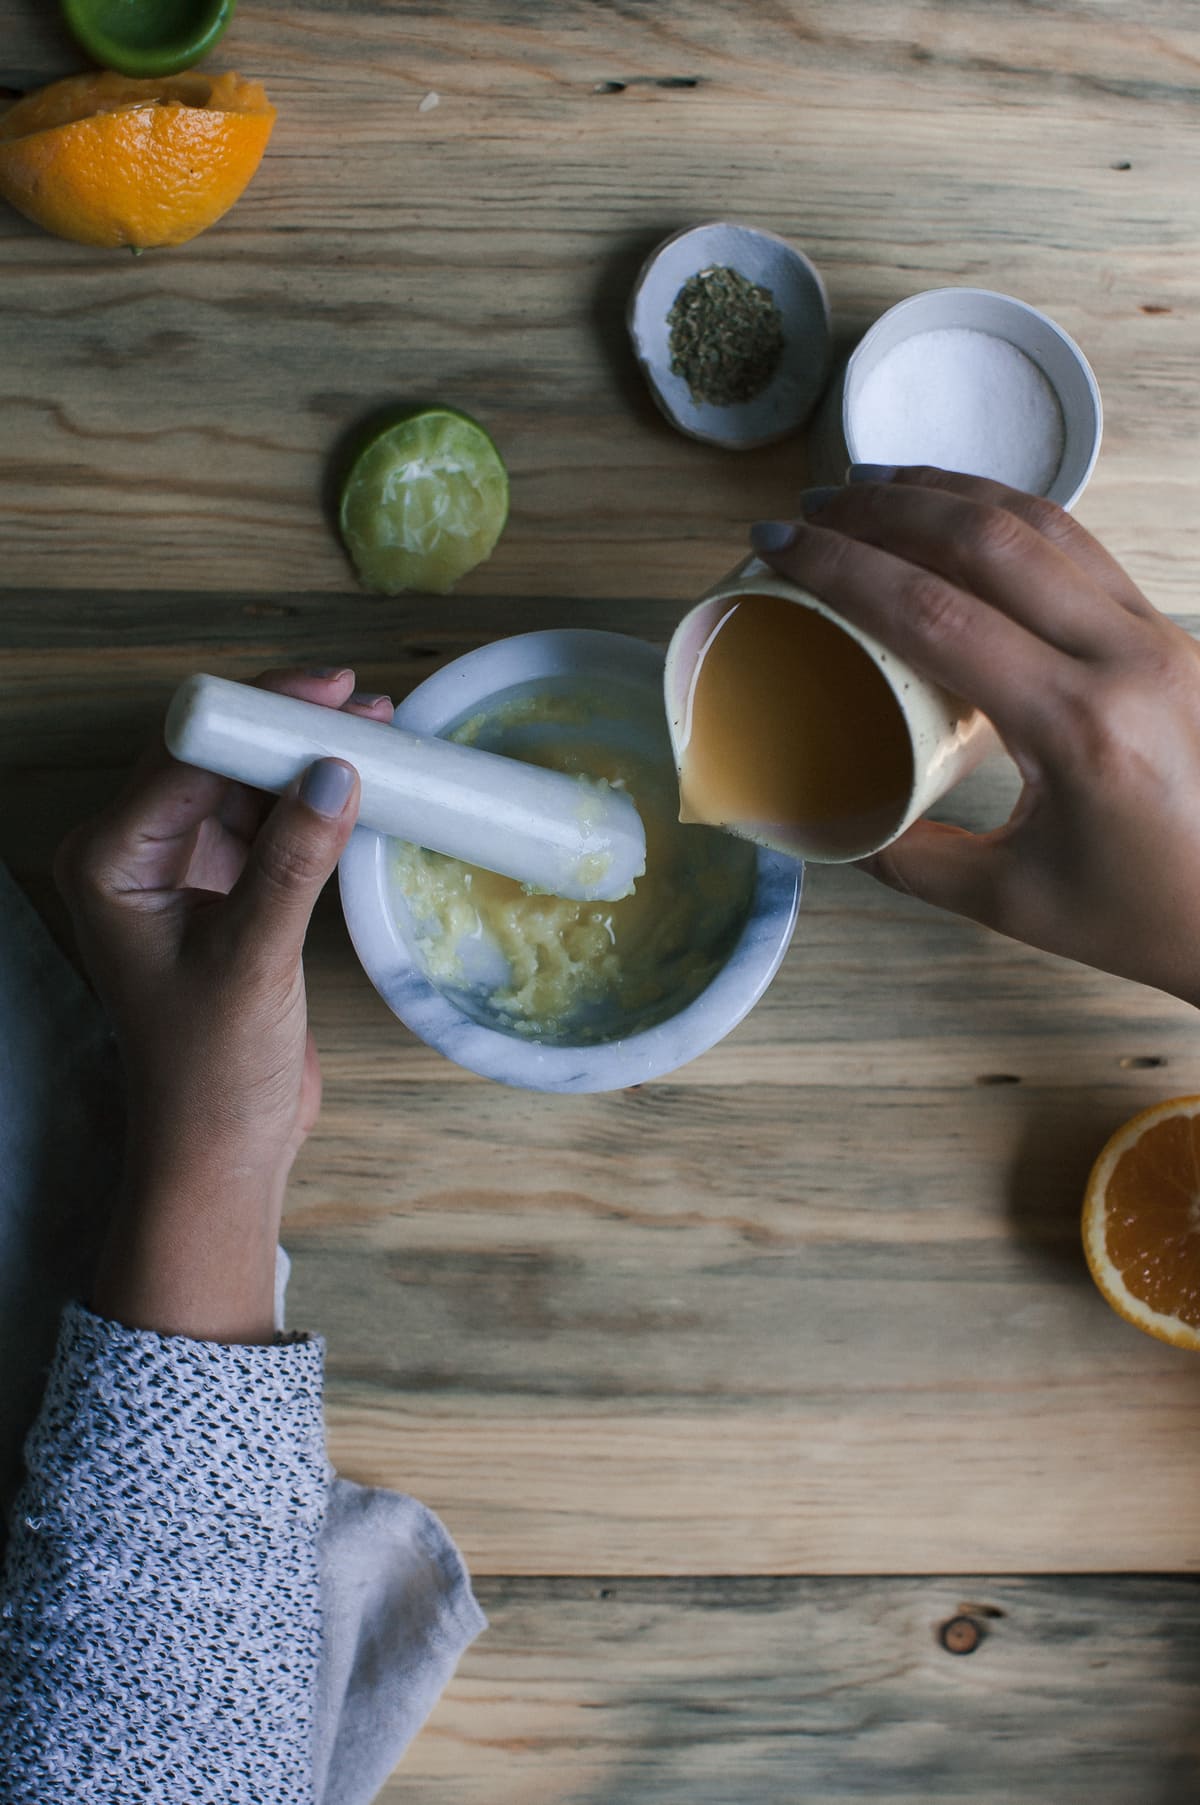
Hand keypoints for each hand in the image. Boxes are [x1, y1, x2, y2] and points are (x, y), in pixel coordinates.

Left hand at [54, 667, 391, 1342]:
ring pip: (246, 784)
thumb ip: (291, 862)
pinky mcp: (228, 894)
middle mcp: (138, 855)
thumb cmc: (212, 1074)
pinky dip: (313, 803)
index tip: (331, 694)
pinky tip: (363, 783)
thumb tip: (337, 771)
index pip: (186, 756)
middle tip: (365, 703)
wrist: (220, 1151)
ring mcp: (184, 873)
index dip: (259, 714)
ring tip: (381, 730)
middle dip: (286, 724)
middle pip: (214, 756)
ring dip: (307, 758)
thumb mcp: (253, 961)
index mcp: (112, 861)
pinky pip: (270, 825)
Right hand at [750, 467, 1199, 1005]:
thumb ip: (908, 857)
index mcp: (1078, 727)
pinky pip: (1079, 546)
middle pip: (989, 539)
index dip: (844, 569)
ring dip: (948, 492)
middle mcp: (1125, 659)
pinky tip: (958, 518)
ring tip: (870, 487)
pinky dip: (1006, 515)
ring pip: (1043, 522)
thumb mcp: (1012, 902)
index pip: (937, 613)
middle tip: (813, 506)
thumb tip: (827, 819)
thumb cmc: (1147, 916)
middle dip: (886, 509)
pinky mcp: (1168, 633)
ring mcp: (1158, 634)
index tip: (779, 545)